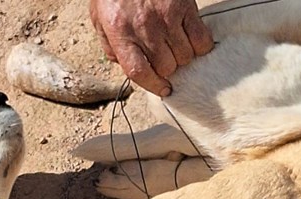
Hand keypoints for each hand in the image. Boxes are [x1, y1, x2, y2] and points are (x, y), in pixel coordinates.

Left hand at [90, 0, 213, 96]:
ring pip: (185, 56)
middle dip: (167, 69)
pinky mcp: (185, 7)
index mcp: (120, 32)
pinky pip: (201, 39)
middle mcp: (144, 27)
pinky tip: (191, 40)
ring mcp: (167, 17)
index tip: (163, 89)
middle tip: (165, 59)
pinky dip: (199, 46)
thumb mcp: (99, 18)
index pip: (139, 72)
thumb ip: (110, 46)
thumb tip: (125, 68)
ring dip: (182, 57)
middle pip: (166, 67)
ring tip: (175, 46)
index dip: (153, 86)